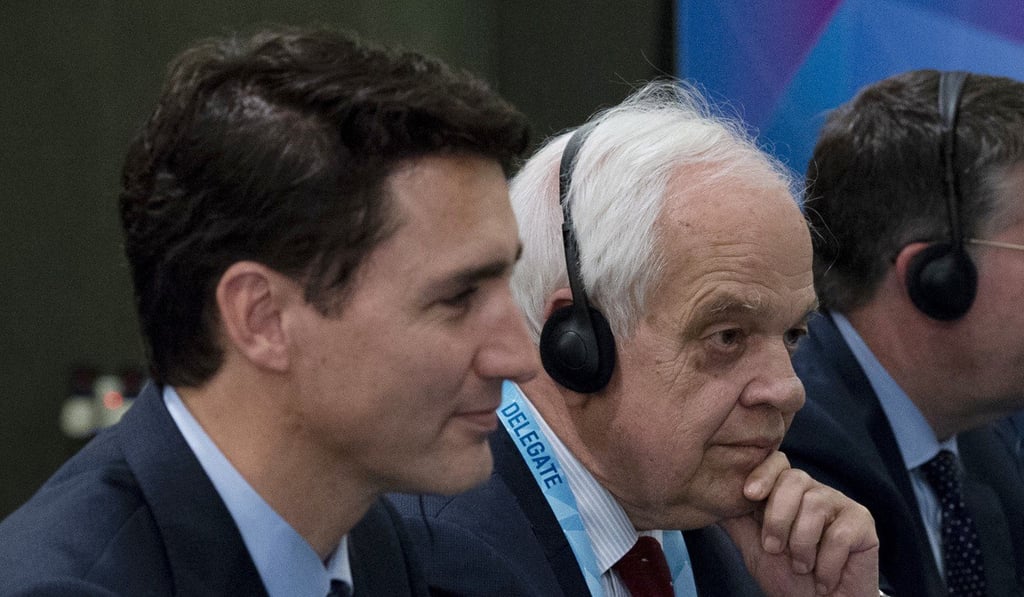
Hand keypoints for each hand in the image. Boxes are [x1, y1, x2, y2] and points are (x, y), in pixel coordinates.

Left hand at [719, 451, 878, 596]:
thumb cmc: (789, 579)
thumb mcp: (753, 547)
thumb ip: (736, 519)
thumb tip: (705, 494)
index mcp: (787, 493)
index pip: (776, 463)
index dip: (763, 473)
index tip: (749, 495)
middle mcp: (814, 492)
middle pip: (794, 479)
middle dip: (778, 519)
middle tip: (776, 549)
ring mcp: (840, 504)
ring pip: (815, 505)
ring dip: (802, 547)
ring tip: (802, 567)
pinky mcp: (863, 523)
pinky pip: (839, 533)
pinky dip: (826, 564)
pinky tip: (823, 576)